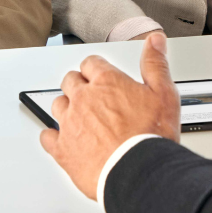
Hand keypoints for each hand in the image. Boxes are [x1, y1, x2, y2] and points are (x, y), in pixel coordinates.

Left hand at [39, 31, 179, 199]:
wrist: (137, 172)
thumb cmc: (150, 136)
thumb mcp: (164, 93)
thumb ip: (156, 63)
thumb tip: (154, 40)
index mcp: (107, 82)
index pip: (91, 63)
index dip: (95, 68)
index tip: (99, 74)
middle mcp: (84, 98)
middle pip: (70, 81)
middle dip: (79, 84)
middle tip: (89, 94)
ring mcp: (70, 123)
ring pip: (57, 105)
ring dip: (66, 107)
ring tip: (78, 115)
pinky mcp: (62, 149)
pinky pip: (47, 136)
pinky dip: (52, 136)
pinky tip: (59, 138)